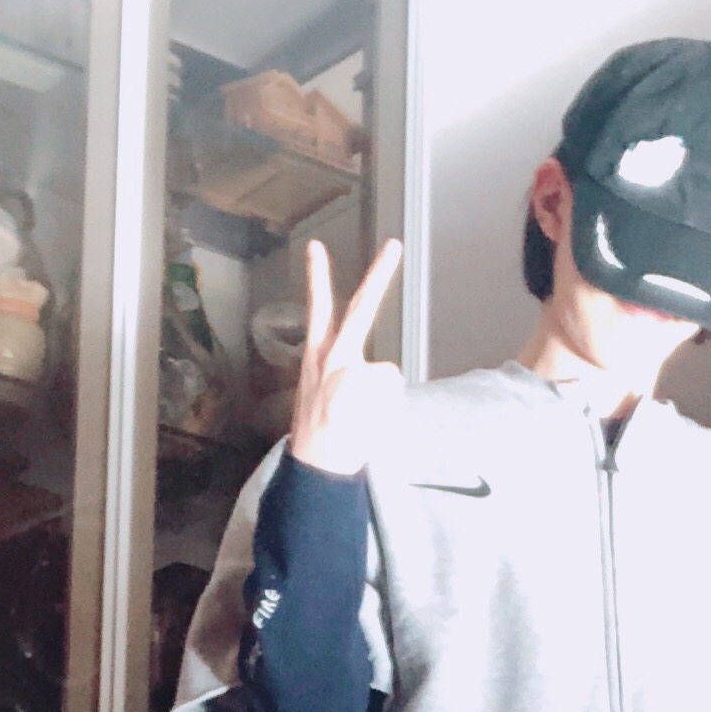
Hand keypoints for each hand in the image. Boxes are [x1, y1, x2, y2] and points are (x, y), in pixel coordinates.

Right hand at [288, 237, 402, 475]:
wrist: (317, 466)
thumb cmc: (319, 435)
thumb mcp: (319, 395)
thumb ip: (343, 372)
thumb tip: (377, 372)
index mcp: (315, 357)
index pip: (317, 309)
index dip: (317, 277)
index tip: (316, 247)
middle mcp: (332, 356)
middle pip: (361, 308)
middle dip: (379, 274)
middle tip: (395, 244)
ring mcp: (353, 368)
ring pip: (385, 373)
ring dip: (379, 396)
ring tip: (358, 419)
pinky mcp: (370, 384)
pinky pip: (391, 391)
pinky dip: (386, 407)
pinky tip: (367, 421)